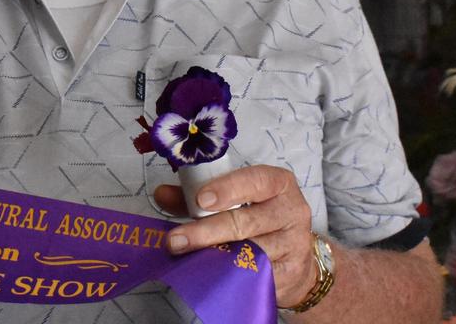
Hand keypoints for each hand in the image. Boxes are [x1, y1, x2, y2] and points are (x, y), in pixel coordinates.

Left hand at [156, 164, 316, 307]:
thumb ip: (197, 197)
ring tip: (186, 258)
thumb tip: (162, 194)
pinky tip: (212, 274)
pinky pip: (257, 274)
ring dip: (215, 255)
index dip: (228, 188)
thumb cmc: (259, 220)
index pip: (256, 180)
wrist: (293, 260)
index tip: (201, 199)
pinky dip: (232, 274)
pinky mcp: (290, 272)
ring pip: (251, 250)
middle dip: (207, 230)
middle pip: (247, 220)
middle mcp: (291, 210)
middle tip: (176, 239)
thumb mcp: (234, 202)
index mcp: (278, 184)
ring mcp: (293, 243)